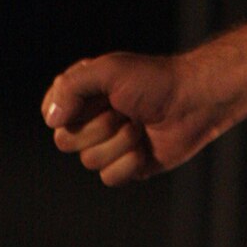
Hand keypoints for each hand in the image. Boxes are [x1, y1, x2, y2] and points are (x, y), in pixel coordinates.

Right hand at [42, 50, 230, 186]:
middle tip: (124, 111)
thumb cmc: (155, 80)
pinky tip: (145, 149)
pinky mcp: (129, 166)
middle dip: (98, 127)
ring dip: (119, 142)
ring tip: (140, 126)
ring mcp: (111, 145)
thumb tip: (52, 119)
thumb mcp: (109, 69)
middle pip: (67, 141)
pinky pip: (109, 177)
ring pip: (90, 161)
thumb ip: (71, 86)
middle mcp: (93, 121)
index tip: (96, 97)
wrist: (195, 100)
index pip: (53, 114)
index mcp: (85, 96)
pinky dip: (128, 164)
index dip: (70, 111)